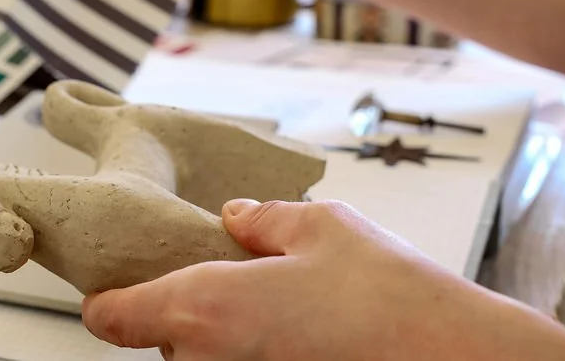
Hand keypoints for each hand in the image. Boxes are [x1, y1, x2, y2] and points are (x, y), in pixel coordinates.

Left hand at [81, 199, 564, 360]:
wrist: (456, 357)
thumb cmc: (391, 299)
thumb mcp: (322, 228)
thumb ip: (263, 221)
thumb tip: (237, 218)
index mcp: (205, 310)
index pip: (114, 318)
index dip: (108, 300)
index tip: (110, 291)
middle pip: (164, 339)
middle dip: (186, 309)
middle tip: (226, 278)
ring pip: (204, 358)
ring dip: (222, 335)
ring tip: (275, 307)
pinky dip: (253, 350)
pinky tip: (298, 332)